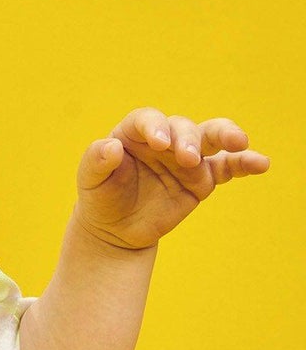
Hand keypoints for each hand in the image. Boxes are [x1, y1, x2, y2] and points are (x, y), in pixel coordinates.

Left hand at [73, 107, 269, 251]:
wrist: (116, 229)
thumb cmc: (101, 198)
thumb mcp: (90, 181)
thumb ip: (96, 161)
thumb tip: (111, 148)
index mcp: (135, 132)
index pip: (148, 120)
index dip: (155, 127)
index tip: (159, 141)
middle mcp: (165, 139)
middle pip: (183, 127)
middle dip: (188, 140)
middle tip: (187, 158)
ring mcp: (187, 157)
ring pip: (211, 138)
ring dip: (226, 138)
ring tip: (239, 144)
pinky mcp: (203, 178)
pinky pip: (228, 167)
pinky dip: (245, 164)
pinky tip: (261, 163)